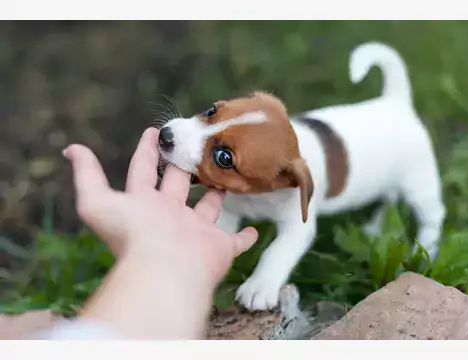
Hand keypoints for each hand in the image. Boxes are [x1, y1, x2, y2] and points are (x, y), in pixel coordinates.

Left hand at [63, 127, 257, 283]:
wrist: (166, 271)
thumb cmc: (134, 236)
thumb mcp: (98, 201)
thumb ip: (87, 174)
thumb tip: (71, 149)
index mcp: (145, 204)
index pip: (144, 170)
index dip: (146, 150)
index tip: (155, 131)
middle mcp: (170, 216)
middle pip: (177, 184)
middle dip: (183, 164)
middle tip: (193, 144)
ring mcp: (195, 232)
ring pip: (208, 208)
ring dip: (214, 194)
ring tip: (221, 175)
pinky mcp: (219, 247)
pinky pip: (236, 241)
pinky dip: (246, 237)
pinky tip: (254, 229)